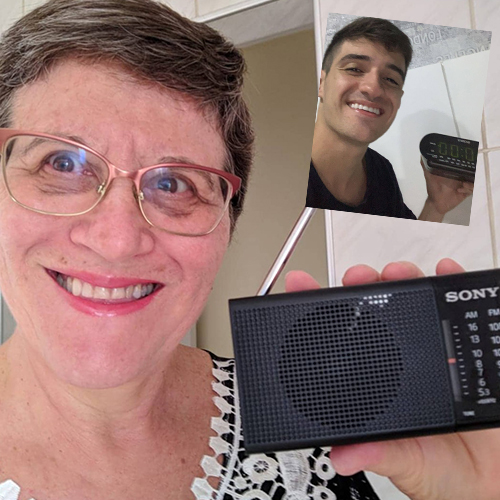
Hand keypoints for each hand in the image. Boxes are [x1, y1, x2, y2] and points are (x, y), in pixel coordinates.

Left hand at [285, 260, 499, 499]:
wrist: (488, 477)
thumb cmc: (439, 467)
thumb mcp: (403, 464)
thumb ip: (376, 456)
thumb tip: (343, 456)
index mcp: (376, 383)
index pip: (339, 341)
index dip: (318, 313)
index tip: (301, 286)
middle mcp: (399, 362)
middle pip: (374, 312)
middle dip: (362, 286)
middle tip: (357, 278)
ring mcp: (430, 352)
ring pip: (412, 304)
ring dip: (401, 280)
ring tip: (396, 272)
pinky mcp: (463, 349)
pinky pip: (457, 309)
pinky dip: (453, 283)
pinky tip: (446, 271)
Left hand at [419, 160, 473, 221]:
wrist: (436, 203)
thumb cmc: (433, 189)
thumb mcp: (429, 176)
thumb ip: (426, 166)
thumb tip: (422, 155)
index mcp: (455, 171)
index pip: (465, 164)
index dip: (468, 161)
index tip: (469, 159)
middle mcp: (461, 176)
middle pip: (473, 171)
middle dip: (474, 171)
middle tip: (471, 171)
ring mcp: (465, 184)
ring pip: (475, 180)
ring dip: (470, 182)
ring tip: (463, 183)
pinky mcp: (466, 192)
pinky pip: (472, 189)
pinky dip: (468, 189)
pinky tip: (459, 190)